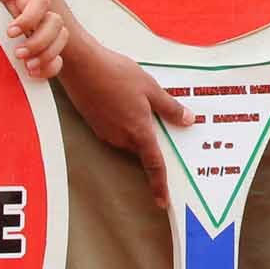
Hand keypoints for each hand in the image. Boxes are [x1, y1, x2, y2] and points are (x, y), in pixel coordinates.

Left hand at [0, 0, 68, 80]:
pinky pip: (57, 61)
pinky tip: (31, 74)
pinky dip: (50, 68)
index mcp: (25, 2)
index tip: (10, 33)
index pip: (41, 2)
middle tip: (18, 54)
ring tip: (26, 66)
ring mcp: (41, 36)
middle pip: (56, 22)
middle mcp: (37, 18)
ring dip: (47, 54)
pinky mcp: (40, 55)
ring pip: (61, 40)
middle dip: (40, 41)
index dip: (30, 18)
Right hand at [58, 35, 192, 208]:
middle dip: (151, 146)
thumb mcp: (151, 88)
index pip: (154, 164)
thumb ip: (169, 107)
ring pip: (129, 140)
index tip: (163, 201)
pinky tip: (126, 104)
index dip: (160, 185)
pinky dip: (126, 124)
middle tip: (162, 128)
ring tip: (142, 108)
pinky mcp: (96, 124)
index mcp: (138, 131)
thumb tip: (188, 120)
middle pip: (142, 150)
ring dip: (138, 131)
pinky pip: (117, 131)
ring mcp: (106, 132)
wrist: (82, 67)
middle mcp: (120, 137)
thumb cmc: (117, 74)